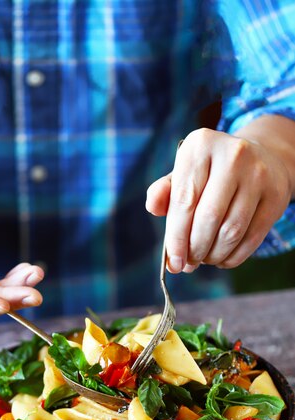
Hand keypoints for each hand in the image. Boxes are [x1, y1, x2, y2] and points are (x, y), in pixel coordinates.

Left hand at [145, 128, 291, 271]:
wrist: (260, 159)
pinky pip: (252, 238)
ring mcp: (258, 174)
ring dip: (213, 255)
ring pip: (231, 231)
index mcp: (201, 145)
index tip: (172, 263)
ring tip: (204, 258)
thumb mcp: (184, 174)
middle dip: (194, 249)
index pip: (183, 200)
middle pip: (208, 218)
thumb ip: (164, 191)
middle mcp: (233, 155)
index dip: (175, 238)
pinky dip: (233, 257)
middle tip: (188, 263)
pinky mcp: (276, 195)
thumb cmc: (210, 173)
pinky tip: (222, 258)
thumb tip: (153, 207)